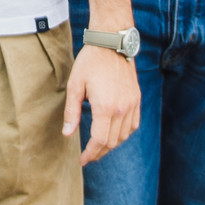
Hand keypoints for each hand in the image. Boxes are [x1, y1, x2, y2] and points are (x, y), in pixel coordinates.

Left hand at [64, 44, 140, 164]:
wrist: (112, 43)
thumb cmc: (90, 62)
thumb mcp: (75, 85)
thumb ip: (72, 112)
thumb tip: (67, 134)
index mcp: (105, 107)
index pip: (99, 141)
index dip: (90, 154)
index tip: (82, 160)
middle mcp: (122, 109)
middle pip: (112, 142)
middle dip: (99, 152)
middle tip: (88, 156)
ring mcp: (132, 104)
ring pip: (124, 136)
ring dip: (111, 144)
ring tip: (98, 146)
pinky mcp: (137, 99)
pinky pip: (133, 125)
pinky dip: (124, 133)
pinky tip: (113, 133)